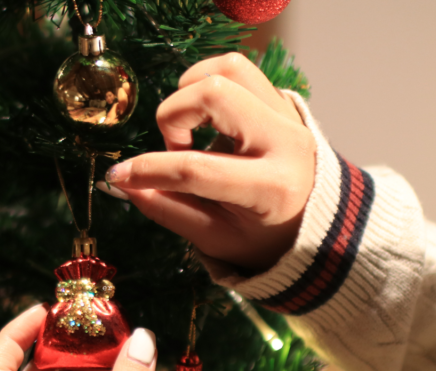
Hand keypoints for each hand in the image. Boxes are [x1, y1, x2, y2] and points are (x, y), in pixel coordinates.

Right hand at [100, 53, 316, 271]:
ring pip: (228, 69)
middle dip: (175, 116)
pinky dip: (208, 84)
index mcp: (273, 188)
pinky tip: (204, 118)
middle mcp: (286, 142)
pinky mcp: (282, 100)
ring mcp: (288, 115)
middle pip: (215, 93)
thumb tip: (123, 182)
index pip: (198, 169)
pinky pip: (239, 70)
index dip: (149, 170)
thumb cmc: (263, 237)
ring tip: (190, 130)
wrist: (316, 225)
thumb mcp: (215, 237)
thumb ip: (167, 208)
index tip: (120, 175)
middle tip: (176, 151)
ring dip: (191, 91)